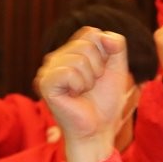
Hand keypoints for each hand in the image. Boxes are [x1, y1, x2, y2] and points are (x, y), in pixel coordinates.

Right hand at [37, 27, 128, 161]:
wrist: (98, 129)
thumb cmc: (105, 102)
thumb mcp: (117, 69)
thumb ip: (117, 47)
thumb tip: (104, 34)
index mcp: (72, 52)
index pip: (91, 33)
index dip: (105, 53)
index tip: (102, 73)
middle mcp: (57, 57)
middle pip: (86, 43)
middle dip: (98, 67)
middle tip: (91, 85)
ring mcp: (48, 69)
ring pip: (78, 57)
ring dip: (89, 79)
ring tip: (83, 92)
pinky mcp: (45, 83)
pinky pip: (68, 72)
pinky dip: (78, 85)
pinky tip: (74, 96)